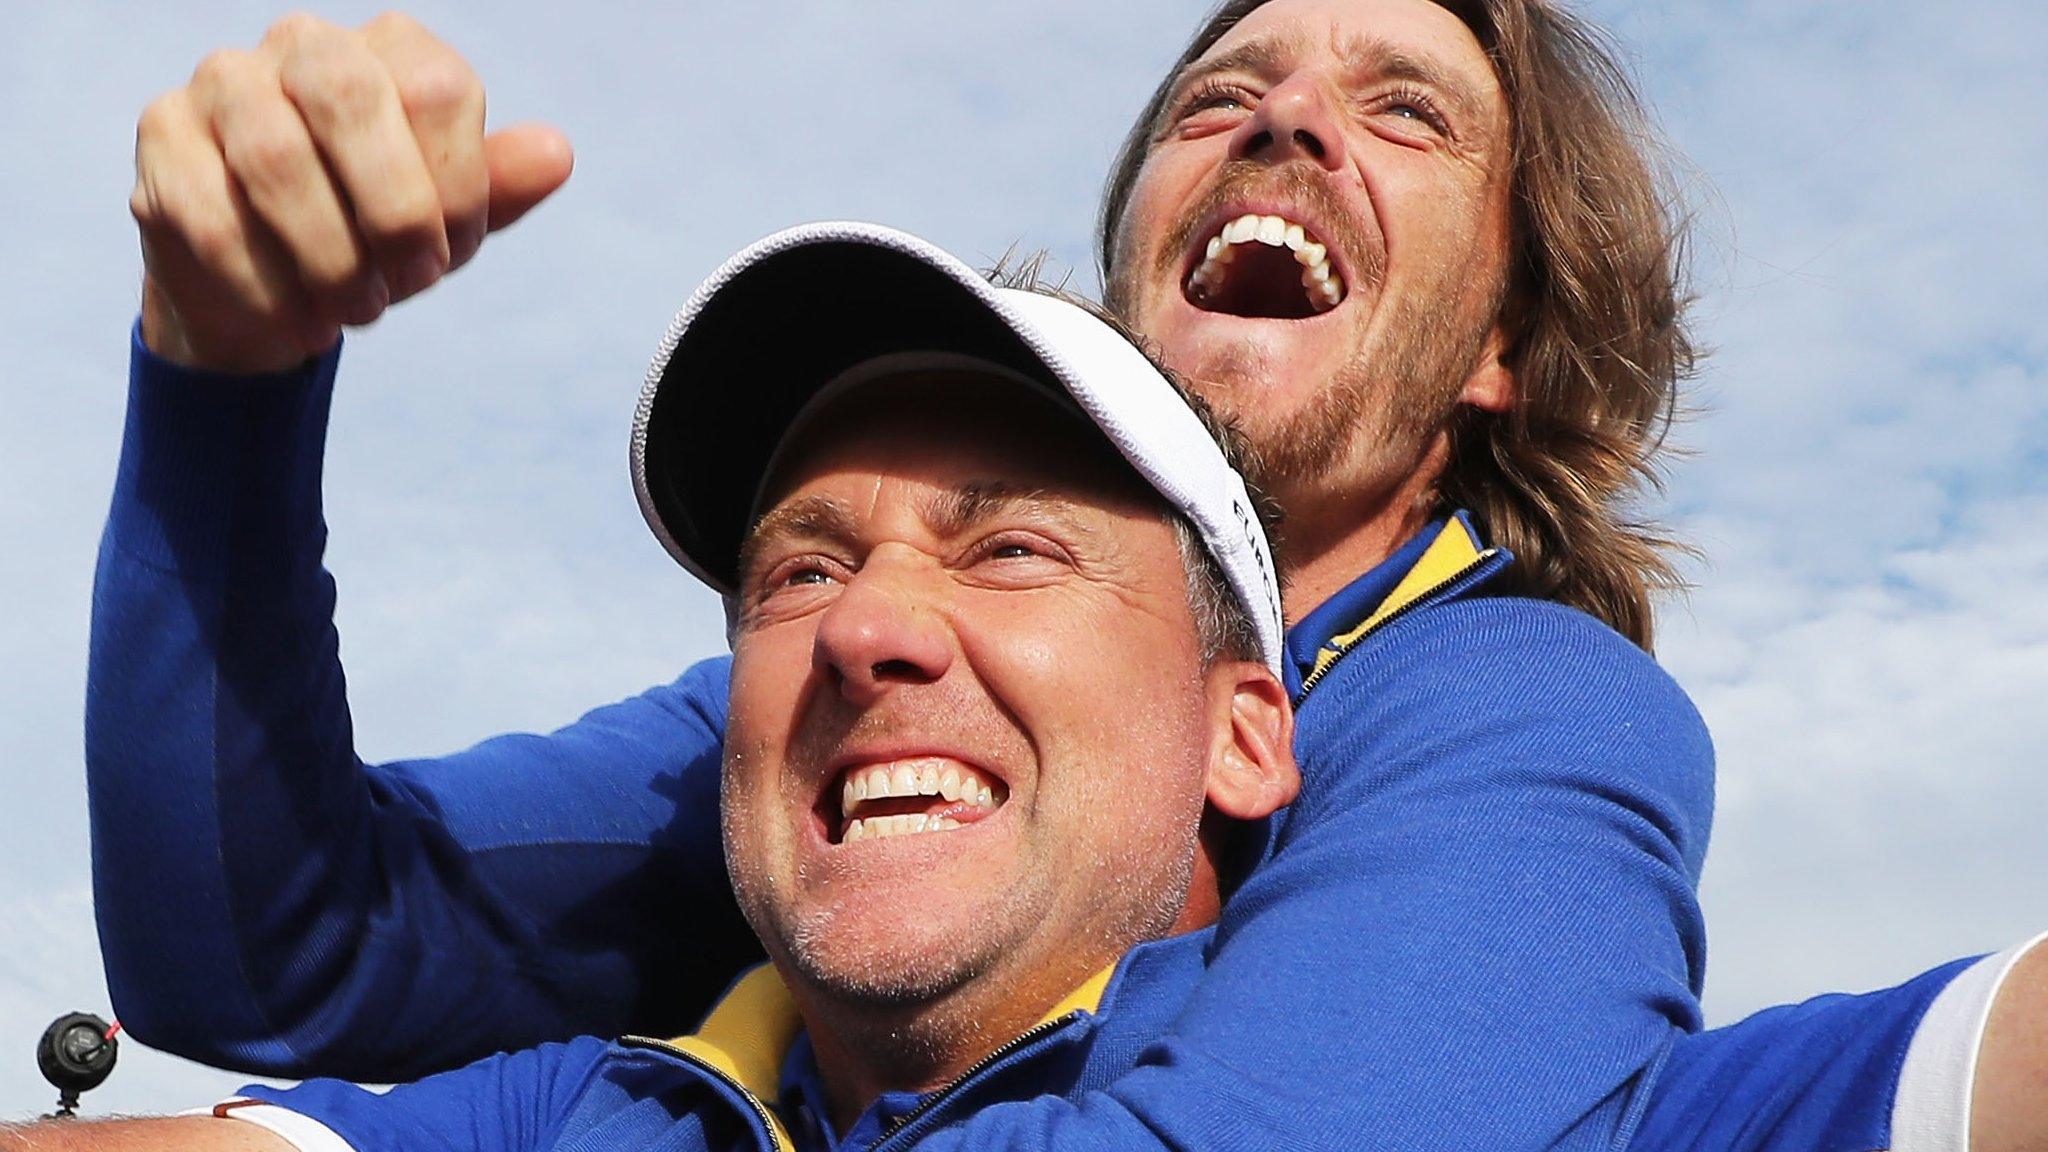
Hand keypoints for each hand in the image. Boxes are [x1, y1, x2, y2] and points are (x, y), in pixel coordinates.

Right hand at [131, 12, 573, 372]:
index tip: (448, 257)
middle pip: (350, 102)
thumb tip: (558, 154)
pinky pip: (211, 213)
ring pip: (274, 158)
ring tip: (355, 312)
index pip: (438, 90)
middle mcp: (305, 42)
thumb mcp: (451, 222)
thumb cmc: (375, 238)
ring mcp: (223, 80)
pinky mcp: (161, 135)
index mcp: (391, 49)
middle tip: (406, 289)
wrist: (274, 291)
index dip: (455, 188)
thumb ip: (502, 187)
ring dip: (329, 259)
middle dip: (392, 216)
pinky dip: (268, 288)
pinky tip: (299, 323)